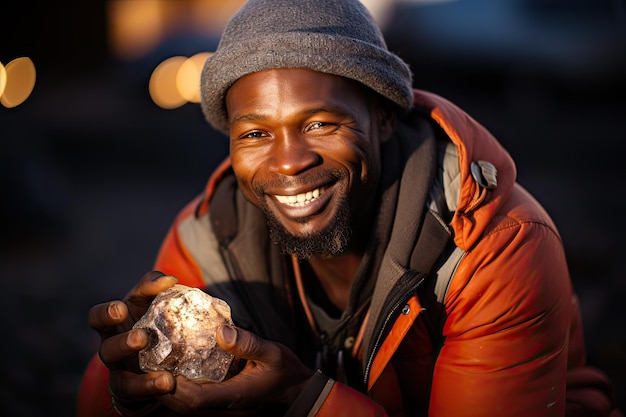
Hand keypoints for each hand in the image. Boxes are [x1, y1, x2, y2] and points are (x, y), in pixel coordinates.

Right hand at [87, 271, 178, 412]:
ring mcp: (122, 373)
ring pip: (122, 380)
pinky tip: (169, 385)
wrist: (155, 353)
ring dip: (142, 379)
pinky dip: (153, 390)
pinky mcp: (133, 392)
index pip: (97, 318)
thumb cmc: (150, 319)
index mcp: (114, 325)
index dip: (104, 314)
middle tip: (141, 338)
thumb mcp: (149, 299)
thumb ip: (154, 285)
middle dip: (123, 344)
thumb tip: (170, 280)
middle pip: (108, 349)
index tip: (120, 310)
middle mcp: (112, 349)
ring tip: (165, 379)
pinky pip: (139, 395)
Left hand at [157, 325, 315, 414]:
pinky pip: (197, 397)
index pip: (196, 400)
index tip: (162, 368)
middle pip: (184, 406)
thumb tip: (221, 332)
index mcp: (233, 395)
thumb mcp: (272, 352)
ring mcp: (222, 403)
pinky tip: (177, 367)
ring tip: (157, 366)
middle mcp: (224, 403)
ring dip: (170, 389)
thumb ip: (248, 344)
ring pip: (187, 404)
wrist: (296, 387)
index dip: (175, 388)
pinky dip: (183, 386)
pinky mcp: (223, 398)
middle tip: (151, 365)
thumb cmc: (284, 370)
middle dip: (164, 389)